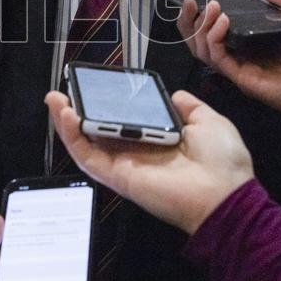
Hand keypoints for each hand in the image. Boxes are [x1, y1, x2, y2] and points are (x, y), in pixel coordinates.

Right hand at [46, 91, 252, 234]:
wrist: (225, 194)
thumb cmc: (221, 160)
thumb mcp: (208, 121)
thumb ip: (189, 107)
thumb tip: (175, 95)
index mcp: (157, 139)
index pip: (123, 120)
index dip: (106, 104)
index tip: (94, 86)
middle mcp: (137, 152)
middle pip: (98, 131)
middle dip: (78, 111)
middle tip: (64, 91)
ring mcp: (124, 165)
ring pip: (86, 143)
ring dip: (67, 122)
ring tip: (55, 99)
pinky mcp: (117, 176)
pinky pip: (88, 157)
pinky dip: (73, 137)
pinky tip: (67, 115)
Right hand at [176, 0, 280, 153]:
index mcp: (254, 46)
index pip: (216, 34)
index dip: (202, 17)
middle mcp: (242, 58)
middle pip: (201, 43)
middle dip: (190, 21)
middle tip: (191, 1)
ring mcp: (242, 69)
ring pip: (204, 51)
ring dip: (202, 27)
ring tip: (213, 8)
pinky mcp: (244, 78)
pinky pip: (220, 60)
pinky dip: (214, 39)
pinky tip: (223, 21)